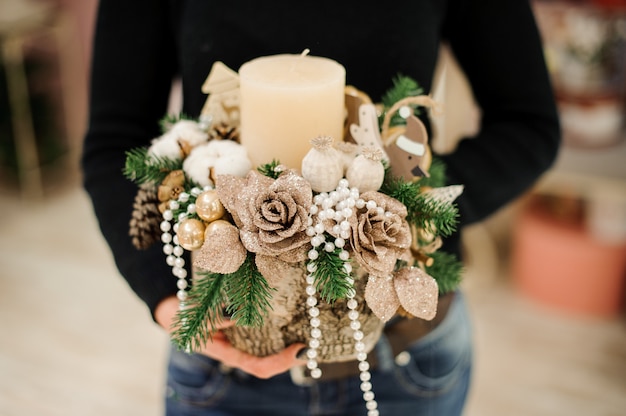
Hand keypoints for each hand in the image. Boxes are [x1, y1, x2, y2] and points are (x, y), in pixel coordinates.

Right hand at [155, 296, 305, 378]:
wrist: (177, 312)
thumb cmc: (186, 317)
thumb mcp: (197, 317)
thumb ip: (215, 319)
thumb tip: (234, 316)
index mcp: (228, 353)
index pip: (258, 366)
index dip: (279, 362)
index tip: (298, 349)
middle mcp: (239, 351)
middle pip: (269, 364)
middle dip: (290, 359)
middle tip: (311, 346)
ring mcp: (243, 341)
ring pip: (269, 352)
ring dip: (288, 349)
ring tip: (308, 337)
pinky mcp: (245, 330)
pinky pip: (266, 337)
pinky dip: (281, 333)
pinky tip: (293, 323)